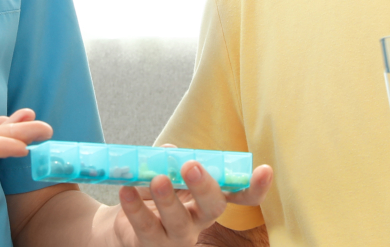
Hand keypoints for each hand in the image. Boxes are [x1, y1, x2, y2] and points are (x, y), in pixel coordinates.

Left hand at [114, 148, 273, 246]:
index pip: (239, 196)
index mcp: (208, 199)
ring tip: (157, 179)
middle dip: (204, 187)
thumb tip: (169, 151)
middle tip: (192, 166)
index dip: (254, 187)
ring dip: (168, 199)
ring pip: (178, 221)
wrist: (124, 219)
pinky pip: (144, 227)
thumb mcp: (163, 172)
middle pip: (212, 208)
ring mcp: (176, 236)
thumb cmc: (153, 191)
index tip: (265, 170)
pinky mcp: (151, 244)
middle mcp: (198, 220)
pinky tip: (126, 190)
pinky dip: (134, 207)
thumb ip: (168, 161)